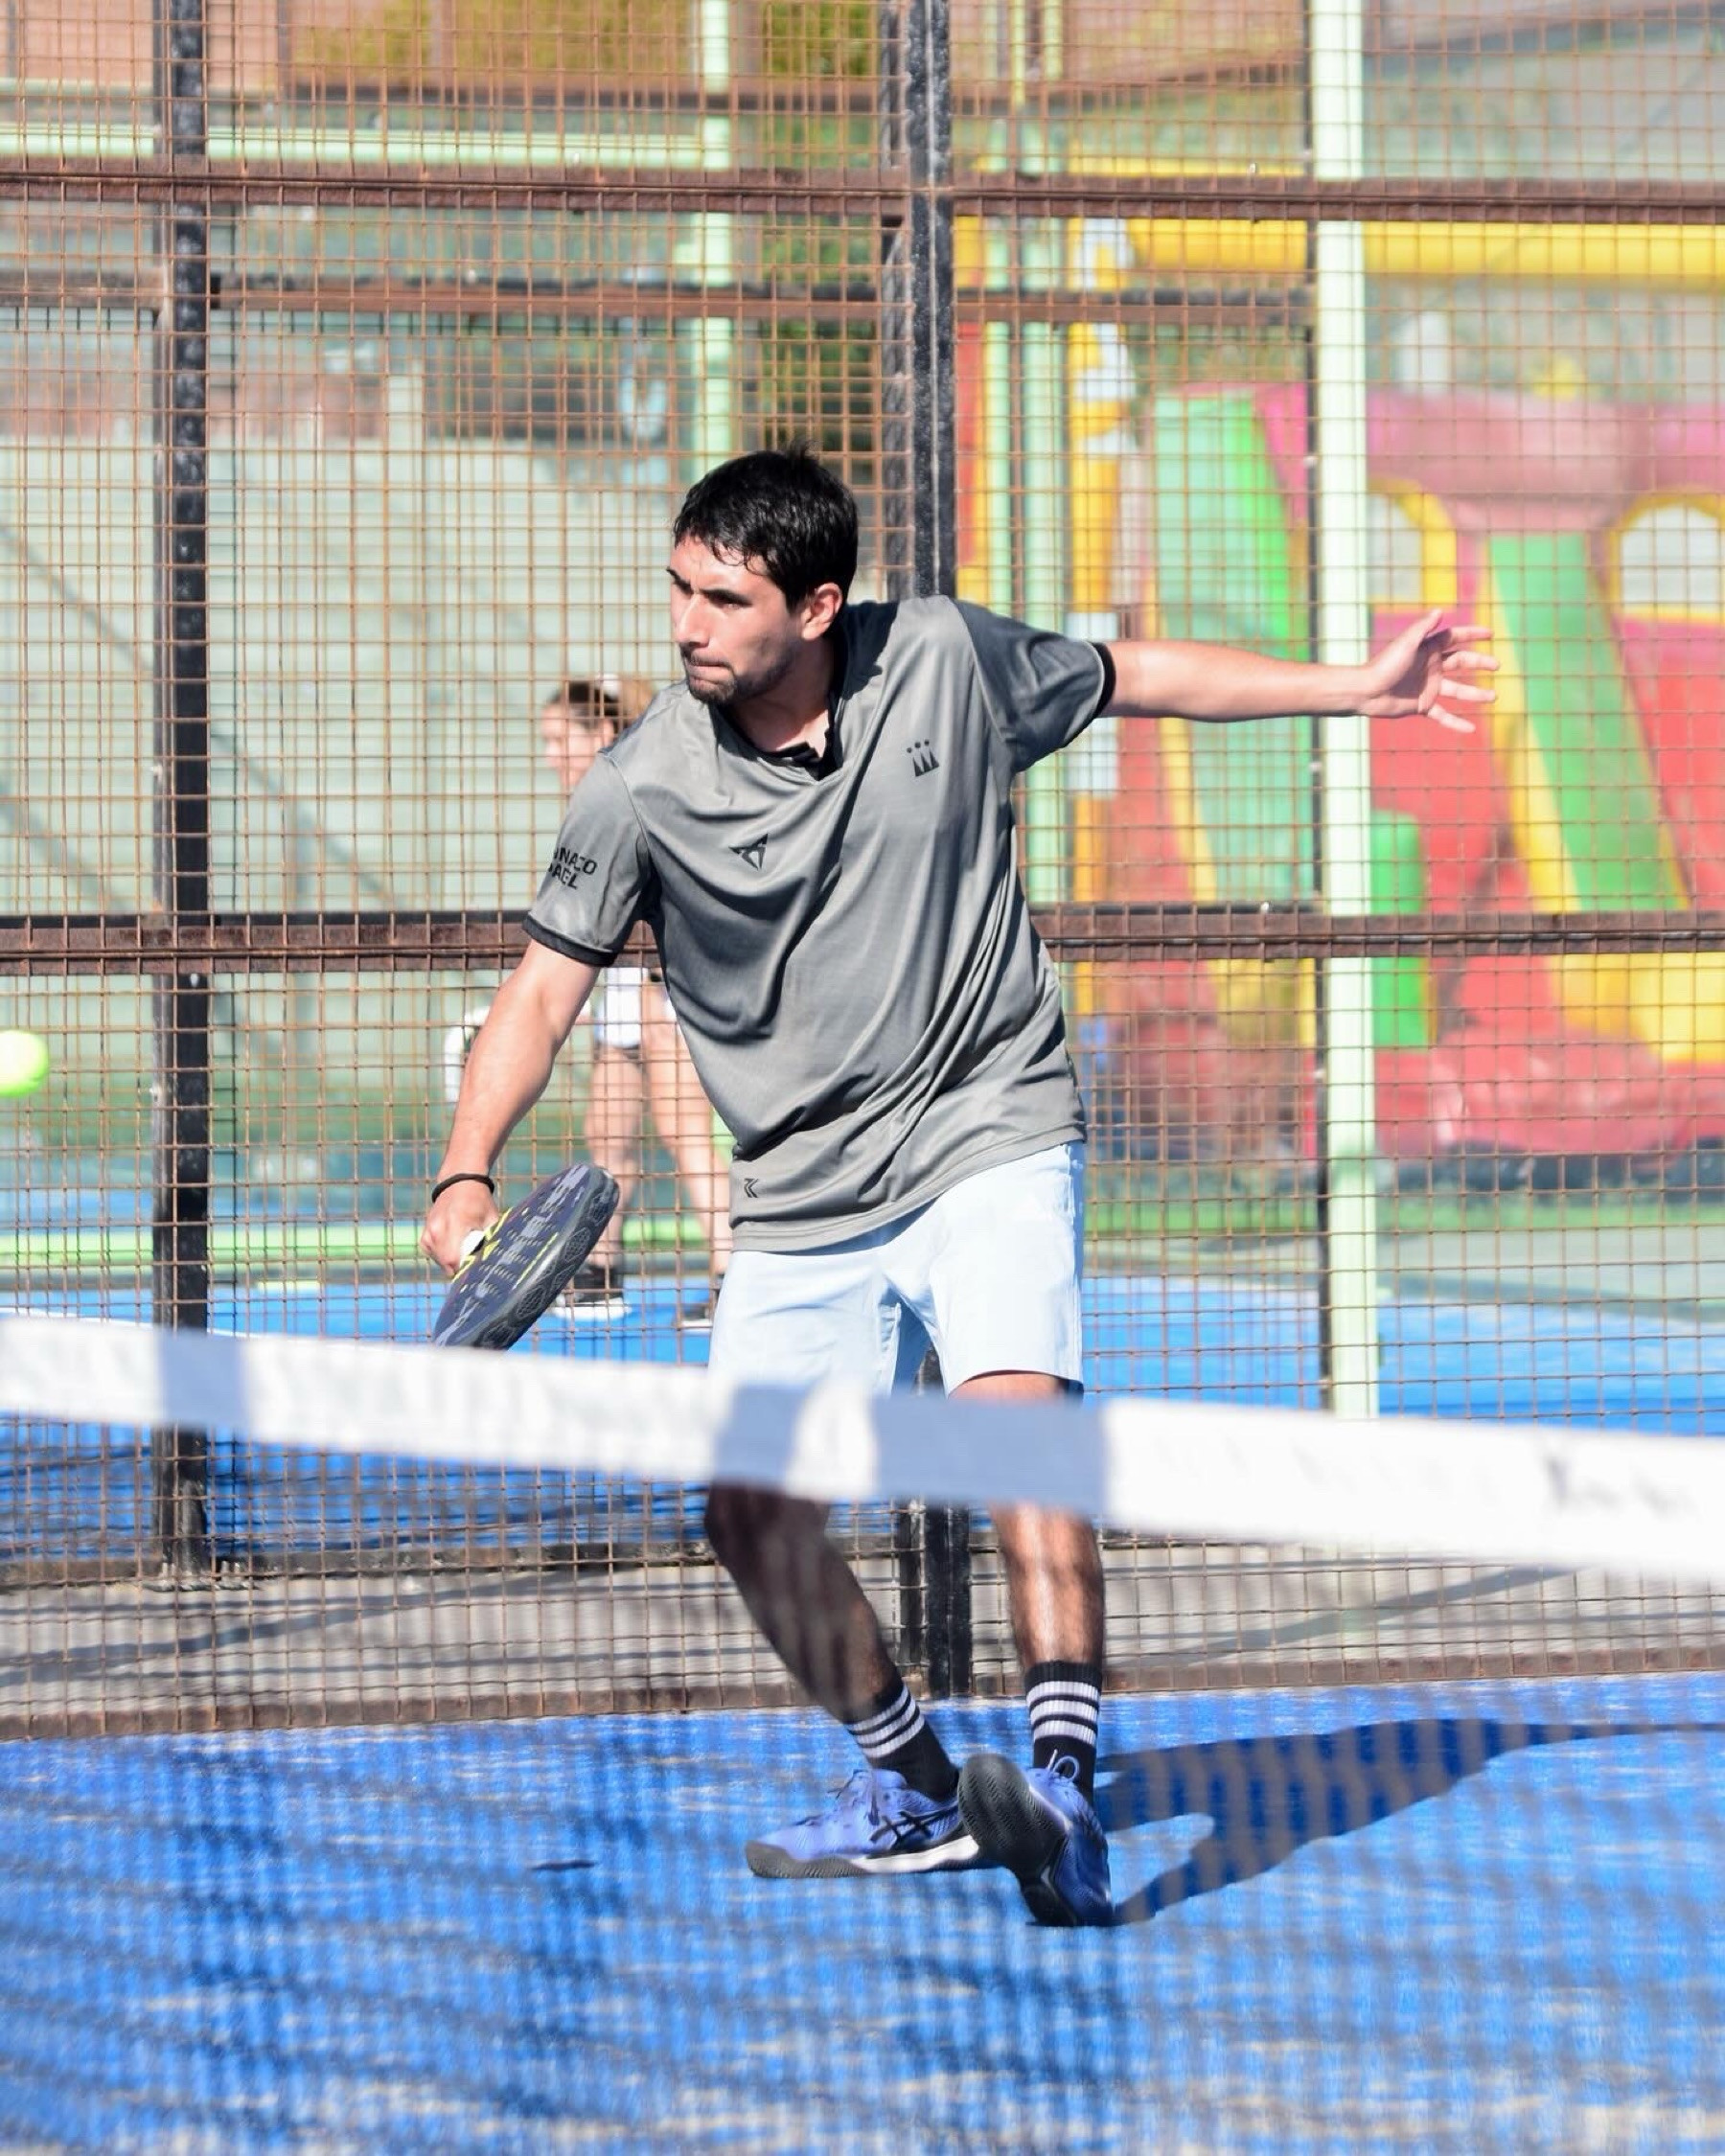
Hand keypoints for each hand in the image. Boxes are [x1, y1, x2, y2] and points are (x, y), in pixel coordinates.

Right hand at [420, 1180, 498, 1275]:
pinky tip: (455, 1245)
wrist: (459, 1182)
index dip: (465, 1269)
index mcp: (456, 1223)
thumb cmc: (480, 1201)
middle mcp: (438, 1228)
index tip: (477, 1268)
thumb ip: (492, 1239)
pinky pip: (434, 1255)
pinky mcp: (425, 1237)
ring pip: (440, 1262)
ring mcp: (429, 1232)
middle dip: (461, 1268)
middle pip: (447, 1263)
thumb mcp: (491, 1218)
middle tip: (475, 1261)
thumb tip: (497, 1260)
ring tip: (465, 1248)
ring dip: (453, 1262)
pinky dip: (444, 1256)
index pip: (453, 1258)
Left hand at [1357, 610, 1496, 729]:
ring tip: (1493, 697)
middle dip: (1480, 663)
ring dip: (1476, 694)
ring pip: (1458, 690)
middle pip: (1462, 663)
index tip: (1491, 633)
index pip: (1455, 638)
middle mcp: (1431, 667)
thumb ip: (1423, 628)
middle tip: (1497, 665)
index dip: (1472, 634)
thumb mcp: (1406, 644)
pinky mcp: (1422, 705)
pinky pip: (1443, 715)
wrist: (1366, 692)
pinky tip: (1471, 728)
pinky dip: (1456, 722)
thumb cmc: (1384, 665)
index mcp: (1428, 649)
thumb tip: (1440, 610)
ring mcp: (1428, 687)